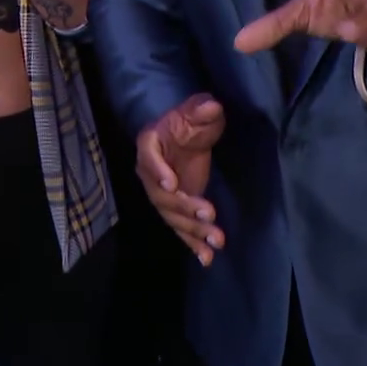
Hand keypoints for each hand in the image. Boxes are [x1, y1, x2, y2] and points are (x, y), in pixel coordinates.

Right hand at [136, 93, 225, 265]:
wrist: (185, 138)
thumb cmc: (187, 122)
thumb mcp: (196, 111)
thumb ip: (201, 109)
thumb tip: (210, 106)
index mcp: (150, 145)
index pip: (150, 158)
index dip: (158, 171)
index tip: (172, 183)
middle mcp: (150, 174)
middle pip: (163, 196)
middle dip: (185, 208)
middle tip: (209, 215)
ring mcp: (162, 196)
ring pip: (174, 217)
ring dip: (193, 232)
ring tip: (216, 241)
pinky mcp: (176, 210)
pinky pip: (181, 229)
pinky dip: (193, 245)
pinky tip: (207, 259)